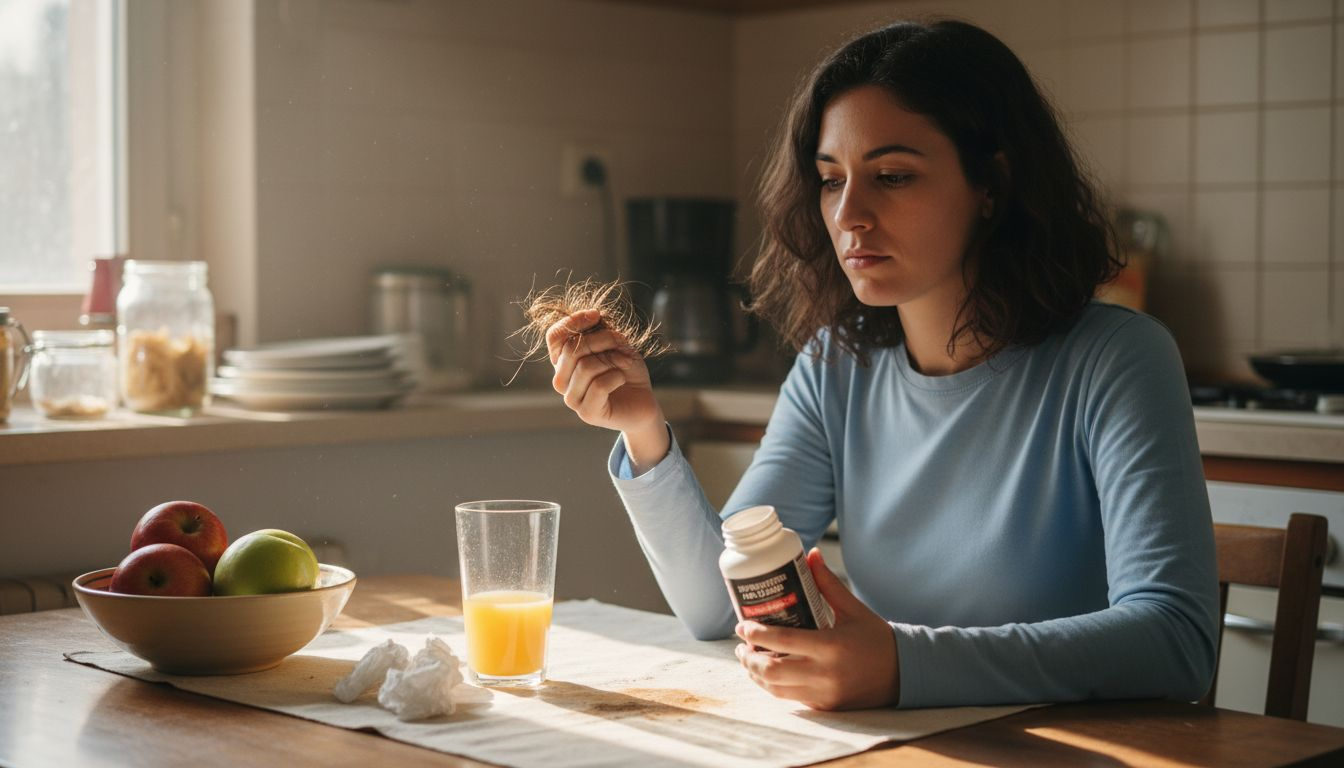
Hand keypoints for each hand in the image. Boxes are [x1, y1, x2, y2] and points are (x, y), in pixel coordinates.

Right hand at [546, 309, 666, 464]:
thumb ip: (599, 331)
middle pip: (571, 350)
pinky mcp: (587, 413)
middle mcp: (562, 381)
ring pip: (585, 367)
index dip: (572, 322)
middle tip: (622, 343)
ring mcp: (572, 399)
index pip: (554, 337)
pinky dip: (617, 377)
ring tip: (625, 364)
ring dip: (612, 360)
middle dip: (602, 340)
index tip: (596, 315)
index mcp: (564, 362)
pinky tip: (622, 379)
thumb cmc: (627, 371)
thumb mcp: (615, 344)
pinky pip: (599, 385)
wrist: (643, 401)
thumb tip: (592, 317)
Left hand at [734, 548, 899, 710]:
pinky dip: (774, 686)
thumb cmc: (877, 639)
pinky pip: (790, 698)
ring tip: (749, 659)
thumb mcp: (854, 609)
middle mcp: (825, 674)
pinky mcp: (824, 707)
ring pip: (776, 689)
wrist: (904, 675)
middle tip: (741, 645)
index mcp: (831, 646)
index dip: (756, 635)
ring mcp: (824, 693)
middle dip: (749, 659)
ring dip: (756, 675)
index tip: (741, 626)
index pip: (782, 642)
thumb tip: (811, 555)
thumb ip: (829, 584)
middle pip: (772, 671)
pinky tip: (767, 673)